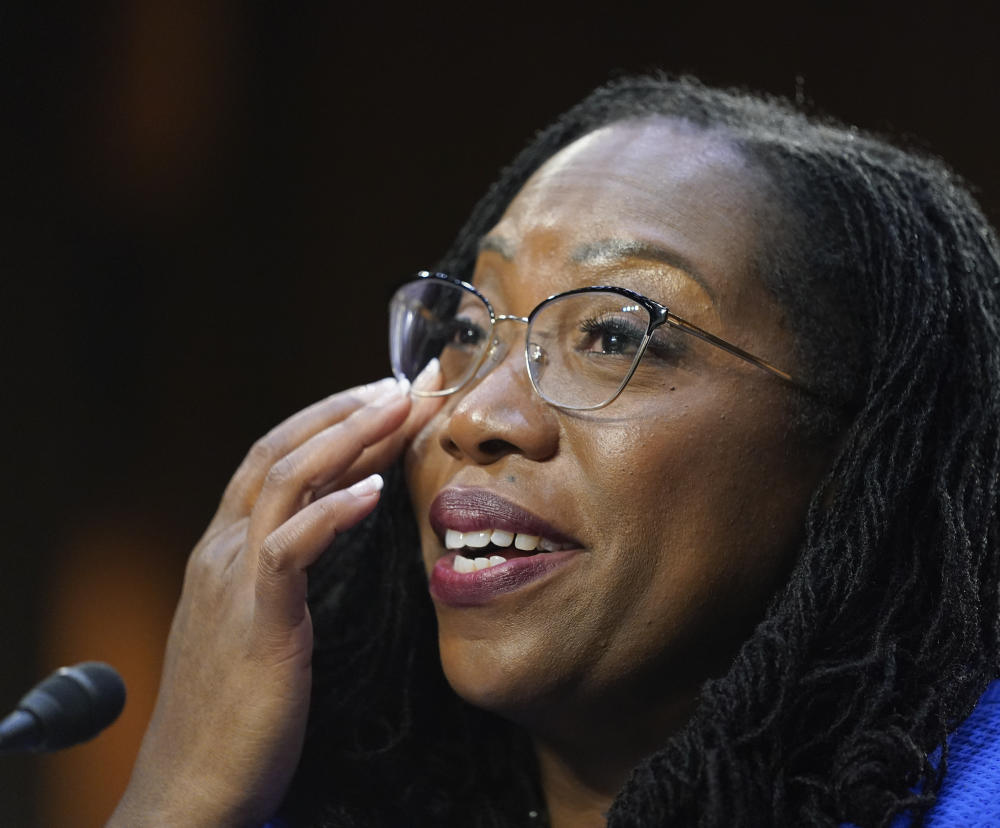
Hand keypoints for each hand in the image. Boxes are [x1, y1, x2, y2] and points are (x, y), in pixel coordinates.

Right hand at [108, 363, 442, 827]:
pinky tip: (376, 490)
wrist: (194, 786)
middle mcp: (221, 550)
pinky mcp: (256, 621)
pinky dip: (333, 512)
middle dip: (346, 408)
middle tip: (410, 382)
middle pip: (281, 449)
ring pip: (284, 480)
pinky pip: (291, 549)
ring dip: (347, 436)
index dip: (334, 419)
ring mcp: (232, 581)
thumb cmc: (241, 712)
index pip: (278, 457)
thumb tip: (339, 536)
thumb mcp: (266, 625)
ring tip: (401, 406)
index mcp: (226, 549)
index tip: (391, 395)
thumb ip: (289, 575)